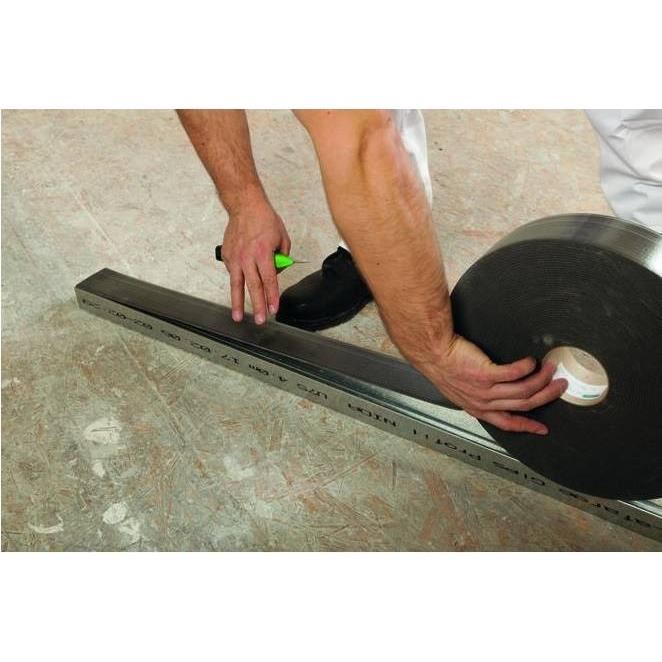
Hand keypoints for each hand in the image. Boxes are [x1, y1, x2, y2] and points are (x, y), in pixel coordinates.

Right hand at [220, 198, 290, 323]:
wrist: (245, 206)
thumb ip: (281, 258)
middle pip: (253, 286)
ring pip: (236, 284)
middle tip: (260, 320)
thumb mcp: (282, 238)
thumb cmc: (264, 220)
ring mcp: (235, 257)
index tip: (274, 309)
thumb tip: (276, 273)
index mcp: (263, 253)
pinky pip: (233, 273)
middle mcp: (247, 257)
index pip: (269, 280)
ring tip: (238, 317)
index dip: (272, 297)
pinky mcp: (227, 256)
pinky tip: (240, 289)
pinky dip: (237, 282)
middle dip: (257, 305)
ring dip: (237, 303)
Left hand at [425, 334, 566, 433]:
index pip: (507, 423)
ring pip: (522, 389)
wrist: (434, 352)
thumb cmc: (445, 366)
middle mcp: (483, 402)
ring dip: (541, 379)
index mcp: (478, 408)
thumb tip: (494, 395)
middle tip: (560, 386)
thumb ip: (478, 396)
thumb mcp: (460, 389)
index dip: (527, 426)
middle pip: (523, 404)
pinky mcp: (485, 373)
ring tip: (550, 368)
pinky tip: (531, 361)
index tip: (542, 428)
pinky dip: (526, 367)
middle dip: (545, 396)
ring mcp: (485, 389)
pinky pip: (514, 373)